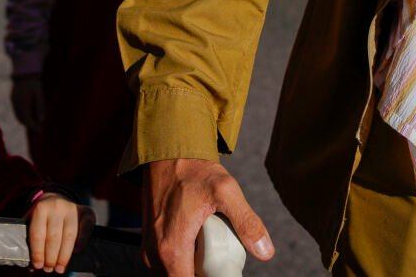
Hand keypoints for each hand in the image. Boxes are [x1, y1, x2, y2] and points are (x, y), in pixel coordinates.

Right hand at [10, 73, 46, 134]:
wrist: (25, 71)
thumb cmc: (34, 83)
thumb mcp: (40, 94)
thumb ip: (40, 107)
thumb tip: (42, 120)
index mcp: (24, 103)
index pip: (27, 120)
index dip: (33, 126)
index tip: (40, 130)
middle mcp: (16, 103)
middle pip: (21, 119)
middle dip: (29, 124)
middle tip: (38, 127)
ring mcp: (13, 101)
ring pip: (17, 115)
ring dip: (25, 120)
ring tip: (34, 121)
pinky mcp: (12, 98)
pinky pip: (16, 110)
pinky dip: (21, 114)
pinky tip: (28, 113)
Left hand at [28, 194, 91, 273]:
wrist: (57, 199)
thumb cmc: (43, 217)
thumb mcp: (32, 221)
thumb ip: (31, 240)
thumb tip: (31, 267)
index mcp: (40, 208)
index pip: (38, 234)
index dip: (38, 252)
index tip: (38, 266)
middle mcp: (57, 206)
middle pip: (53, 237)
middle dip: (51, 257)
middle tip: (49, 269)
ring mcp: (72, 208)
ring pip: (69, 235)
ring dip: (64, 255)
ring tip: (60, 268)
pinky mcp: (86, 211)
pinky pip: (86, 228)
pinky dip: (82, 241)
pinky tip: (76, 252)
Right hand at [144, 158, 273, 275]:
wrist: (167, 152)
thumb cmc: (193, 170)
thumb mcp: (226, 191)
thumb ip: (246, 222)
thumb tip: (266, 252)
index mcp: (171, 249)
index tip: (224, 272)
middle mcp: (155, 254)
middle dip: (204, 275)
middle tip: (222, 262)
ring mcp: (150, 249)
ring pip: (174, 273)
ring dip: (193, 268)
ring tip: (211, 248)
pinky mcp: (150, 242)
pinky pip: (167, 263)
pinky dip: (184, 260)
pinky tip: (198, 243)